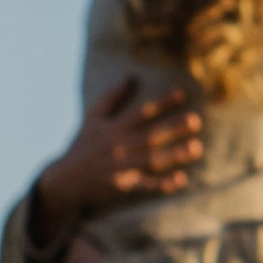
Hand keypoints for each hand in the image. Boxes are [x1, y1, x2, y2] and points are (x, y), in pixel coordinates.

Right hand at [30, 76, 201, 241]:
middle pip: (151, 135)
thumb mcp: (93, 119)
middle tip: (196, 121)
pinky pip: (145, 185)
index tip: (182, 94)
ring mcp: (121, 167)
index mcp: (114, 128)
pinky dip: (163, 184)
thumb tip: (130, 76)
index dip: (162, 102)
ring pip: (152, 159)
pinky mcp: (121, 186)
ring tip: (196, 148)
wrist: (65, 180)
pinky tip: (181, 179)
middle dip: (173, 128)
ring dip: (175, 154)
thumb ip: (112, 98)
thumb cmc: (82, 146)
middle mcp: (119, 146)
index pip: (142, 112)